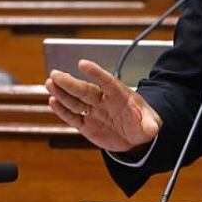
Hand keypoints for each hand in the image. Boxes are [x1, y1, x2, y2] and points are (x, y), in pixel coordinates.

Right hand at [45, 59, 161, 151]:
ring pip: (75, 101)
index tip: (83, 64)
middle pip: (85, 90)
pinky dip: (62, 110)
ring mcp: (93, 112)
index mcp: (119, 95)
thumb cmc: (142, 124)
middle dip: (70, 82)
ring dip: (62, 92)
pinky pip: (72, 117)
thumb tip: (152, 128)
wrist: (134, 137)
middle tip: (56, 74)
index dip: (95, 73)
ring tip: (50, 82)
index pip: (106, 82)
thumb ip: (150, 126)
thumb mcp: (150, 125)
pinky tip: (53, 100)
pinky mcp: (86, 125)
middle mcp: (103, 101)